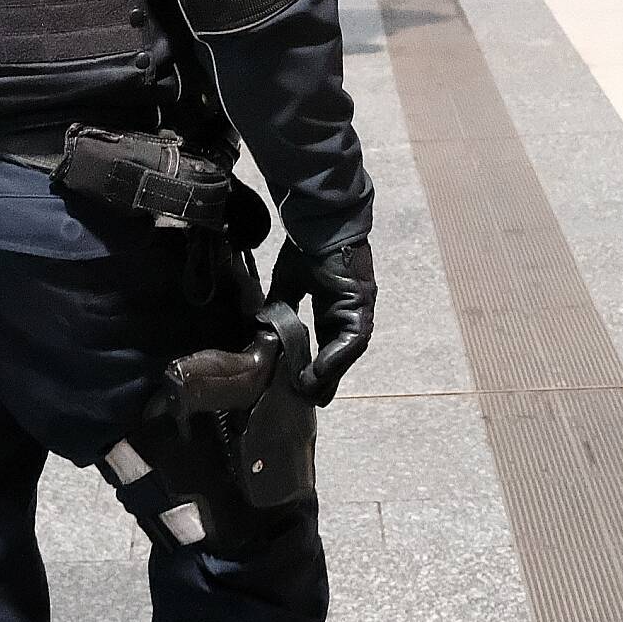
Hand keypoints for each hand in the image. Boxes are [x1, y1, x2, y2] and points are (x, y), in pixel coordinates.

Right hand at [271, 238, 374, 404]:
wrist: (321, 222)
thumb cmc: (307, 245)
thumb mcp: (289, 281)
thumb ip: (280, 305)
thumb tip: (261, 324)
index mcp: (334, 303)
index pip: (327, 342)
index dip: (316, 364)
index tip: (303, 383)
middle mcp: (350, 309)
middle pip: (339, 352)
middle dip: (327, 377)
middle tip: (312, 400)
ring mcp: (359, 308)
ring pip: (347, 351)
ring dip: (331, 373)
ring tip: (313, 392)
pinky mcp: (361, 305)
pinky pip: (351, 340)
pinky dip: (336, 358)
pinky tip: (321, 373)